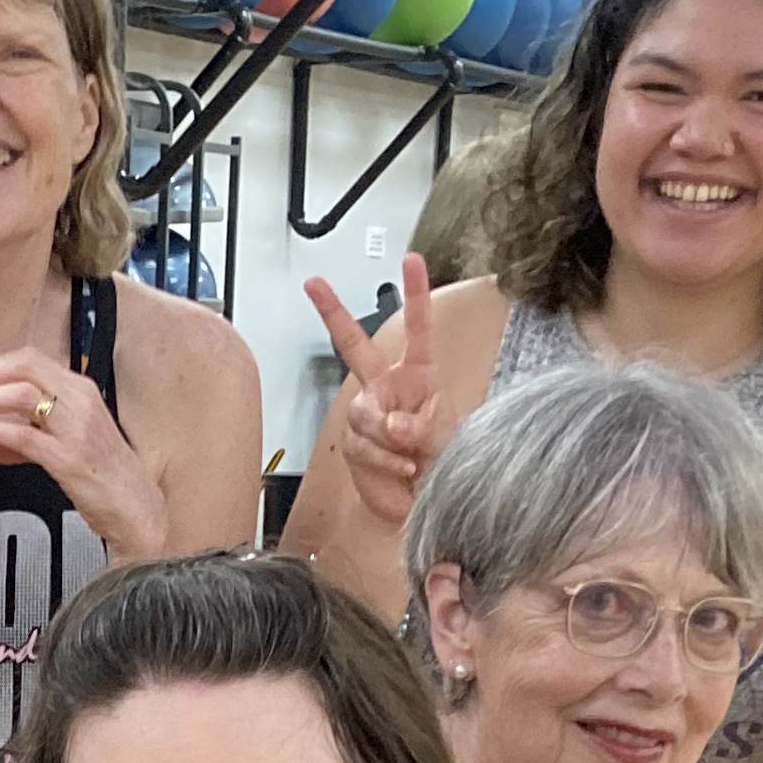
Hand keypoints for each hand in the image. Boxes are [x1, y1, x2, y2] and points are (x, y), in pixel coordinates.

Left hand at [0, 345, 164, 553]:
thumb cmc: (106, 471)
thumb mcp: (82, 428)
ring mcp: (76, 429)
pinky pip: (24, 436)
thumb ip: (53, 413)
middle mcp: (81, 401)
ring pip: (23, 395)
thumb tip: (15, 406)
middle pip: (25, 366)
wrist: (135, 506)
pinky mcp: (68, 459)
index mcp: (83, 390)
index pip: (32, 358)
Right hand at [305, 255, 443, 526]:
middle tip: (315, 283)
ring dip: (387, 440)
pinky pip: (360, 445)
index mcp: (417, 376)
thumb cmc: (446, 463)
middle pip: (354, 345)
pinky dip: (382, 460)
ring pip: (363, 415)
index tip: (412, 260)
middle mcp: (387, 388)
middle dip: (333, 312)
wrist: (426, 502)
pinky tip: (400, 470)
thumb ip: (422, 427)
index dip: (416, 294)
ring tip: (410, 460)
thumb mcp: (447, 439)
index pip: (417, 330)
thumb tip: (391, 424)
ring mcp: (368, 415)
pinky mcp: (355, 444)